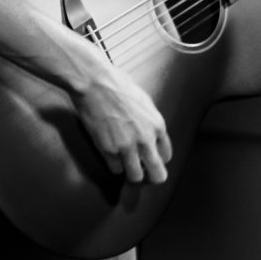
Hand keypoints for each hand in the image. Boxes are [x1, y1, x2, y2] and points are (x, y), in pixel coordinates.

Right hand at [69, 53, 171, 184]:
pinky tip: (110, 156)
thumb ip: (150, 121)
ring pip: (135, 177)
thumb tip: (150, 133)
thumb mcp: (144, 101)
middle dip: (151, 177)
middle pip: (157, 174)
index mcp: (158, 126)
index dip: (157, 159)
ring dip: (131, 174)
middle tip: (142, 173)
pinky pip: (115, 169)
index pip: (166, 156)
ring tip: (125, 166)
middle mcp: (146, 140)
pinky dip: (113, 165)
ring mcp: (126, 146)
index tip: (148, 157)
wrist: (94, 82)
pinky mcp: (108, 149)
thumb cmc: (117, 85)